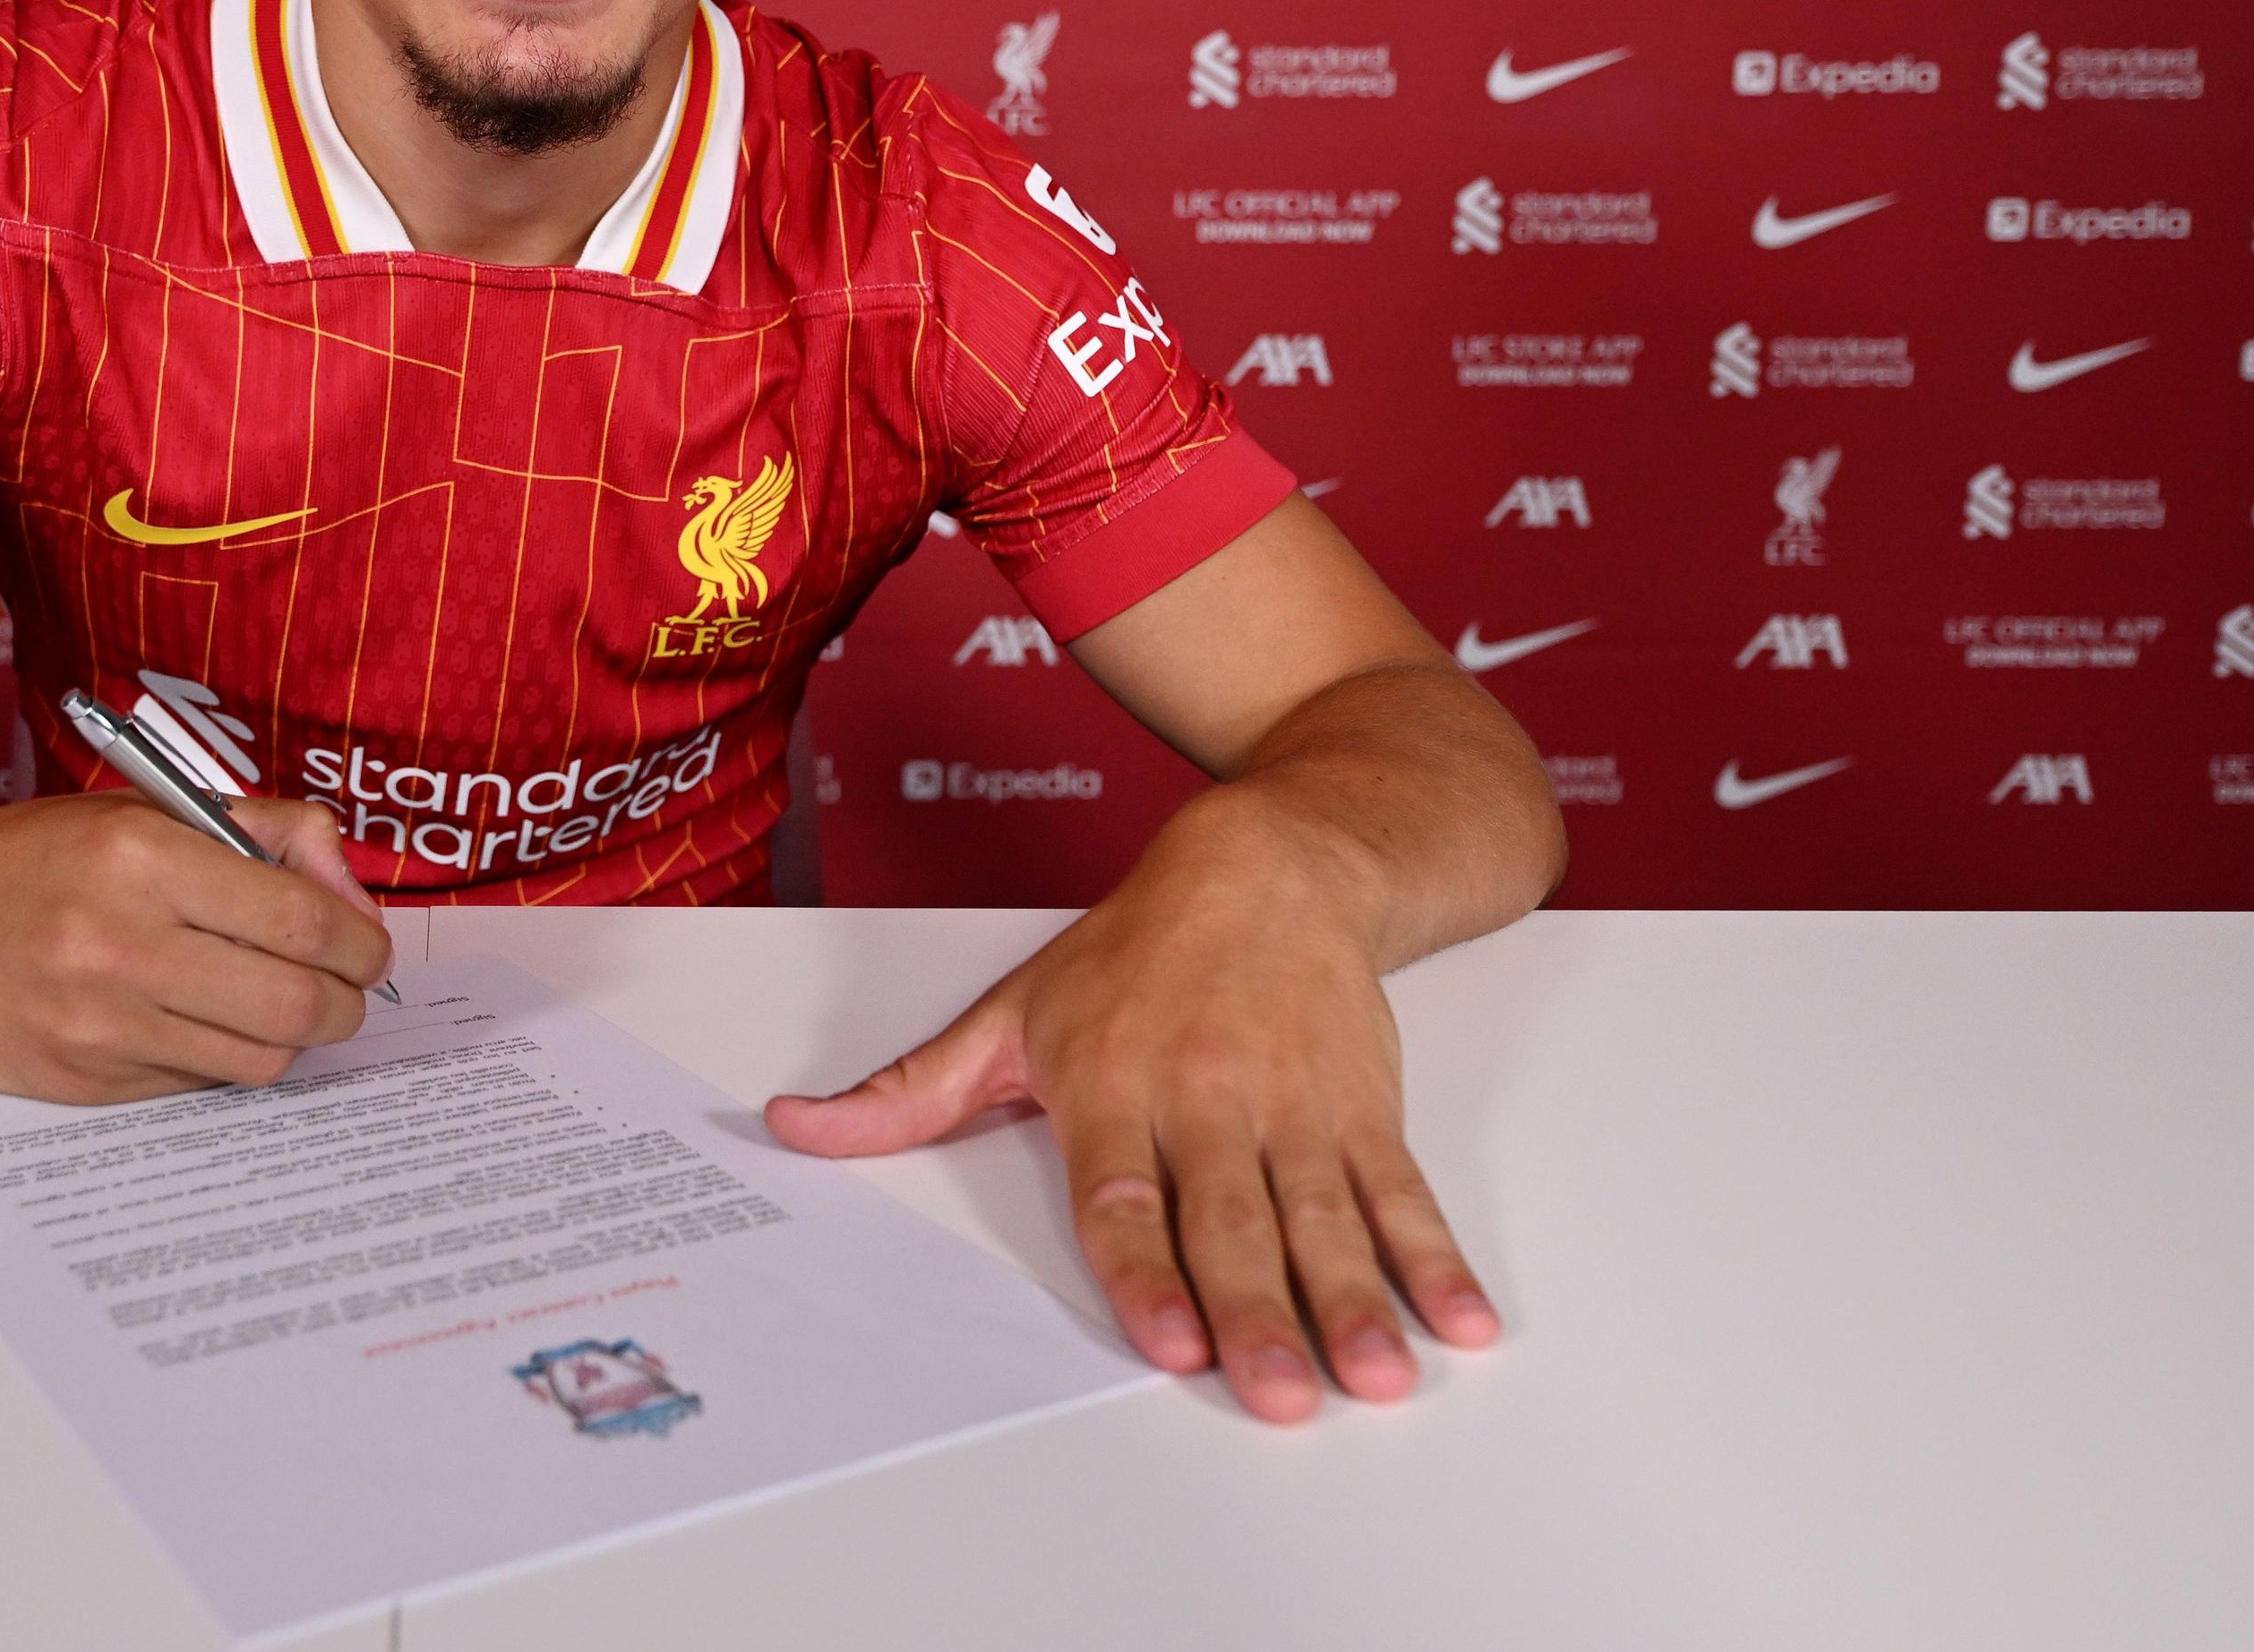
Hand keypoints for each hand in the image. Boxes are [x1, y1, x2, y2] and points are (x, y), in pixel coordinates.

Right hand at [0, 789, 394, 1102]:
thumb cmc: (34, 859)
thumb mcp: (144, 810)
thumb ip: (261, 830)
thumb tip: (347, 884)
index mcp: (140, 857)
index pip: (301, 921)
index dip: (359, 940)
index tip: (365, 944)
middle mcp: (117, 943)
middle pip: (296, 1004)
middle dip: (346, 1001)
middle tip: (344, 988)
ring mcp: (97, 1023)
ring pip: (258, 1057)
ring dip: (291, 1036)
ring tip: (277, 1002)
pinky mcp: (82, 1080)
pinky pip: (196, 1082)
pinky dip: (219, 1056)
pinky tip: (199, 1020)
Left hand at [762, 818, 1498, 1421]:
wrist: (1273, 859)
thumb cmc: (1134, 951)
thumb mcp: (1011, 1011)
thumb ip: (910, 1093)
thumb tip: (794, 1130)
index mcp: (1113, 1086)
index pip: (1126, 1198)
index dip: (1148, 1270)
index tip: (1169, 1339)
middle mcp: (1208, 1101)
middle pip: (1232, 1223)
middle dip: (1260, 1313)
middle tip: (1283, 1393)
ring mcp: (1294, 1107)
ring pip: (1324, 1217)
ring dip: (1355, 1301)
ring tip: (1380, 1375)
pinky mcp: (1364, 1107)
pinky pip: (1401, 1191)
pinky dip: (1434, 1256)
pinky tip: (1459, 1317)